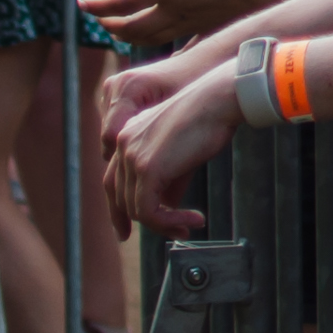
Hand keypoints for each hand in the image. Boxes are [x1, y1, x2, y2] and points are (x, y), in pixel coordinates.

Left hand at [105, 62, 242, 236]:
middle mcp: (124, 144)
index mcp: (128, 136)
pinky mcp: (148, 168)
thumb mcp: (182, 153)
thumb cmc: (209, 120)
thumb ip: (169, 180)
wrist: (220, 100)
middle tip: (178, 231)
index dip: (117, 211)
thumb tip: (167, 208)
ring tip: (190, 225)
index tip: (126, 231)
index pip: (112, 182)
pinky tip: (193, 220)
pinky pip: (148, 211)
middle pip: (120, 198)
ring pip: (136, 209)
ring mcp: (132, 155)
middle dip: (146, 222)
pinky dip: (169, 222)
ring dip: (164, 224)